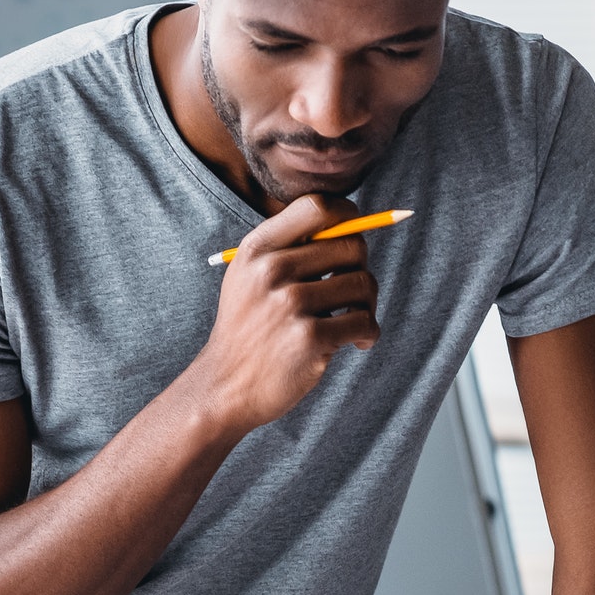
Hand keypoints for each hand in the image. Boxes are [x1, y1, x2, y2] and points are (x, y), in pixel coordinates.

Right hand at [193, 196, 378, 435]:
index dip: (348, 215)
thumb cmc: (249, 329)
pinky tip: (357, 343)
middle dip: (361, 267)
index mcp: (257, 249)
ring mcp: (290, 304)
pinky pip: (364, 321)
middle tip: (354, 292)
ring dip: (368, 305)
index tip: (354, 233)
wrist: (225, 387)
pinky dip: (369, 333)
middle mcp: (272, 271)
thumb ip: (287, 249)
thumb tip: (353, 226)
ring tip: (353, 321)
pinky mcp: (309, 338)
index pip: (317, 207)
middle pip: (352, 245)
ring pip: (363, 284)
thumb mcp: (248, 278)